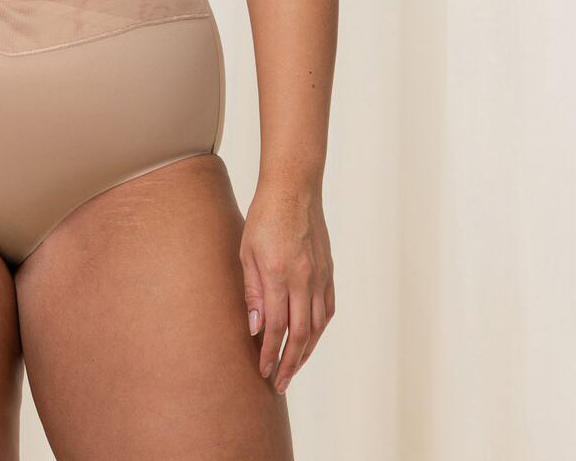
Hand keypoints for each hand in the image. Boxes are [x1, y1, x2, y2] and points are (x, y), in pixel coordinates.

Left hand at [239, 179, 334, 394]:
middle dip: (289, 364)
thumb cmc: (264, 217)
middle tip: (279, 384)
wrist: (294, 190)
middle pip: (300, 335)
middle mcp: (303, 280)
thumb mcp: (246, 251)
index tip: (263, 372)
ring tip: (292, 368)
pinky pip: (327, 310)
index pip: (276, 327)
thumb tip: (255, 327)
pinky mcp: (328, 272)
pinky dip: (319, 330)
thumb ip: (252, 290)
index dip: (270, 354)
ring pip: (316, 327)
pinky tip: (310, 340)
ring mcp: (319, 277)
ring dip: (305, 352)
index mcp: (278, 274)